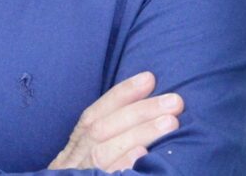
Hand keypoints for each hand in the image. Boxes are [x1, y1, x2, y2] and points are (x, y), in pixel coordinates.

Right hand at [47, 71, 183, 171]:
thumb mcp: (83, 167)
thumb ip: (106, 147)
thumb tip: (145, 125)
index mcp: (71, 154)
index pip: (92, 117)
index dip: (120, 96)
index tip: (148, 78)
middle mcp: (71, 165)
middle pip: (101, 131)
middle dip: (138, 112)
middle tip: (174, 101)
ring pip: (105, 154)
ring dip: (138, 134)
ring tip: (171, 123)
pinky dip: (123, 167)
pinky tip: (142, 159)